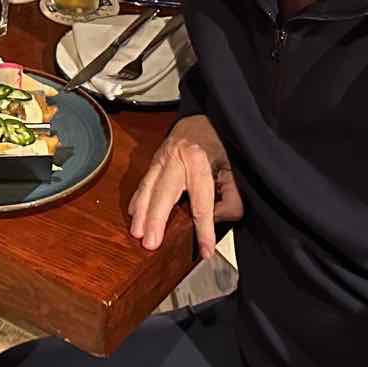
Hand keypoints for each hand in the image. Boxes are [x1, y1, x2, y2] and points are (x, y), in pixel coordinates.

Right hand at [128, 113, 241, 259]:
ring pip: (148, 188)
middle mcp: (176, 159)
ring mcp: (161, 158)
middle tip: (151, 242)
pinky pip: (143, 182)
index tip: (205, 250)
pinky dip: (137, 200)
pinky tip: (134, 216)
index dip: (204, 229)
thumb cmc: (219, 142)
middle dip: (156, 220)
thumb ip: (231, 195)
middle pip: (164, 194)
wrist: (202, 116)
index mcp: (199, 161)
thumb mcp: (233, 167)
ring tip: (137, 233)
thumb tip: (218, 219)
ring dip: (141, 213)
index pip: (201, 201)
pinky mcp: (154, 160)